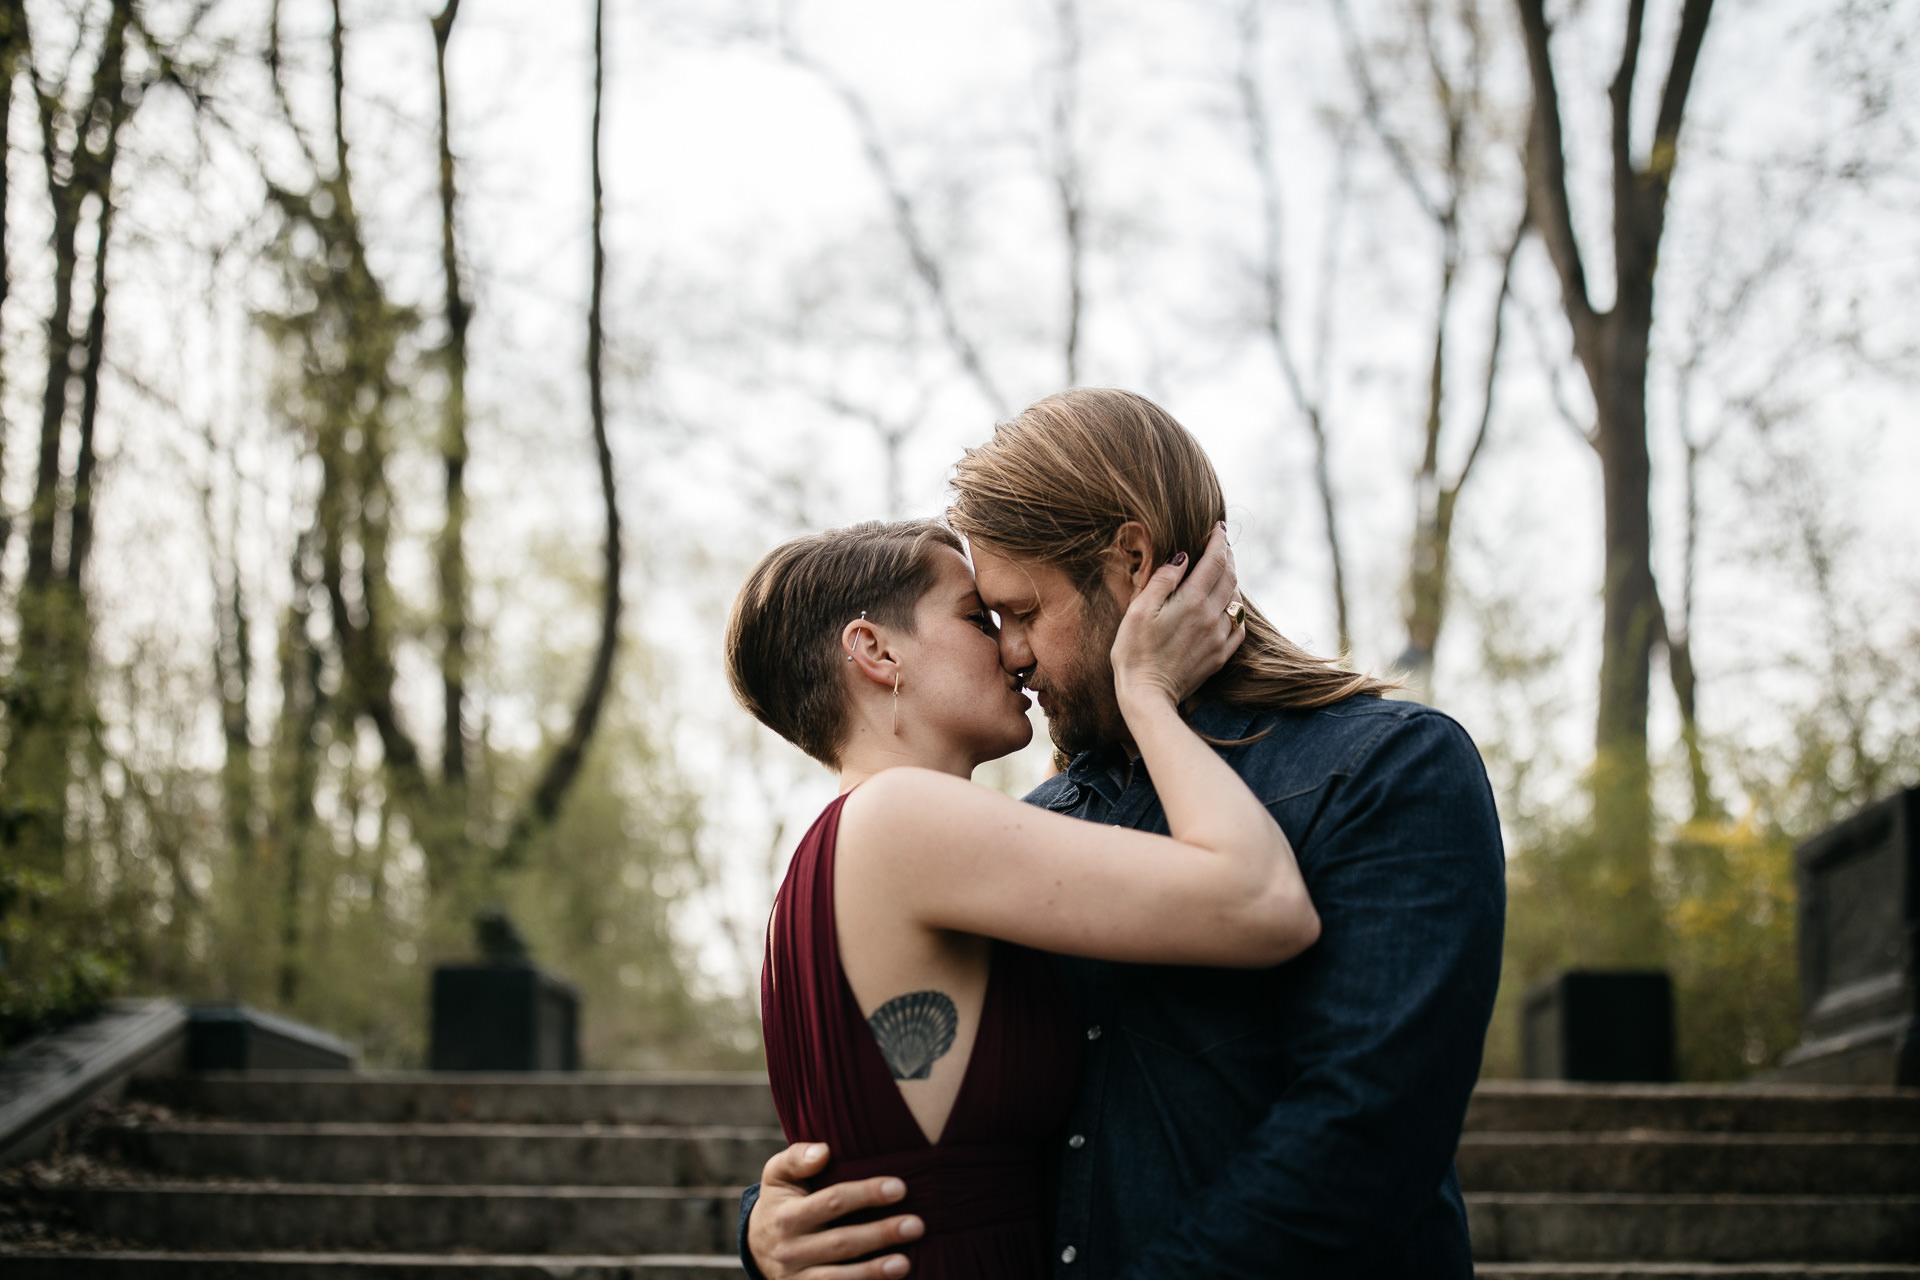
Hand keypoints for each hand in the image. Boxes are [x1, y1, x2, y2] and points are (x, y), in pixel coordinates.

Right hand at [748, 1142, 923, 1279]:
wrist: (757, 1246)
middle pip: (841, 1243)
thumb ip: (797, 1157)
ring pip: (838, 1278)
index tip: (900, 1187)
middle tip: (916, 1225)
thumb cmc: (781, 1201)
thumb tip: (824, 1151)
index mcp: (787, 1215)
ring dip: (874, 1272)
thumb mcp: (778, 1174)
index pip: (832, 1202)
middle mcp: (791, 1250)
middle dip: (880, 1234)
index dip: (866, 1194)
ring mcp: (797, 1278)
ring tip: (905, 1263)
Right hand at [1110, 523, 1243, 708]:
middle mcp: (1211, 617)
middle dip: (1227, 556)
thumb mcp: (1138, 610)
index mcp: (1191, 601)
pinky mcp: (1220, 656)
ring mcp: (1219, 638)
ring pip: (1236, 600)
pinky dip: (1235, 610)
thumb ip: (1163, 580)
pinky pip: (1238, 627)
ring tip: (1221, 572)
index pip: (1215, 561)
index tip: (1218, 528)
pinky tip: (1226, 607)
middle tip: (1220, 545)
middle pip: (1230, 577)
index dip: (1219, 541)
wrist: (1147, 696)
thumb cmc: (1134, 652)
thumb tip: (1182, 556)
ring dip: (1232, 581)